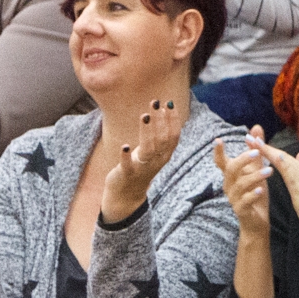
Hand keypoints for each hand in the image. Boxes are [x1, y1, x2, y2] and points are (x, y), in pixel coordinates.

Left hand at [101, 99, 185, 222]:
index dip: (173, 119)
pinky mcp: (127, 174)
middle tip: (155, 103)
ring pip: (148, 149)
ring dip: (147, 132)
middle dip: (160, 120)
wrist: (127, 194)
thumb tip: (163, 109)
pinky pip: (128, 165)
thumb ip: (160, 134)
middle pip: (162, 139)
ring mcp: (142, 168)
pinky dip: (126, 156)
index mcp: (165, 155)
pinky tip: (125, 145)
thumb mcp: (154, 151)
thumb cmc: (141, 166)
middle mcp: (156, 161)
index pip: (174, 135)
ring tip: (144, 116)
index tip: (169, 103)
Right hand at [215, 126, 274, 236]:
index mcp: (232, 175)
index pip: (221, 162)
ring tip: (270, 170)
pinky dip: (252, 195)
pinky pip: (244, 201)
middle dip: (242, 159)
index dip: (218, 152)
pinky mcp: (241, 210)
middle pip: (230, 170)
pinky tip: (261, 190)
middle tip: (257, 152)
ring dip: (255, 176)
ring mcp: (233, 198)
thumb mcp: (257, 168)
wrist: (257, 221)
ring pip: (240, 185)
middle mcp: (229, 186)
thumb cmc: (255, 192)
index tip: (218, 140)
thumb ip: (255, 149)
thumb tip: (256, 127)